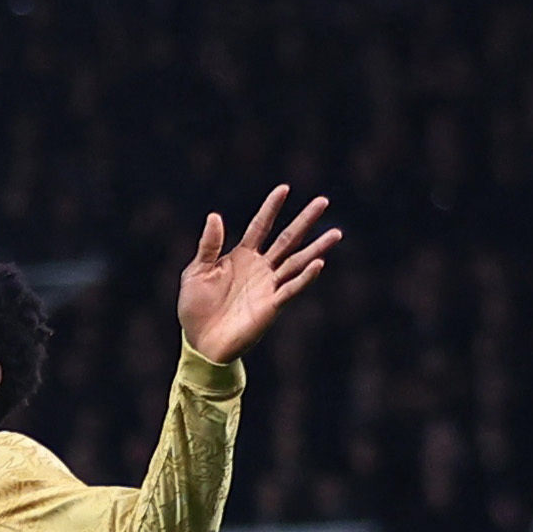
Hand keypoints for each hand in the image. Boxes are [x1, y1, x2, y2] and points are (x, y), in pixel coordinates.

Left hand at [178, 185, 339, 363]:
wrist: (200, 343)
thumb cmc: (196, 308)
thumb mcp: (196, 272)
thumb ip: (208, 246)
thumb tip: (215, 215)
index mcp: (242, 256)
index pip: (261, 226)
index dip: (271, 208)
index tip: (284, 189)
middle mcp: (260, 268)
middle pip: (287, 239)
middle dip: (304, 220)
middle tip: (323, 201)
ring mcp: (268, 286)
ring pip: (297, 262)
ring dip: (317, 248)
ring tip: (336, 233)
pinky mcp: (271, 306)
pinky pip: (291, 289)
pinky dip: (305, 277)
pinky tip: (318, 263)